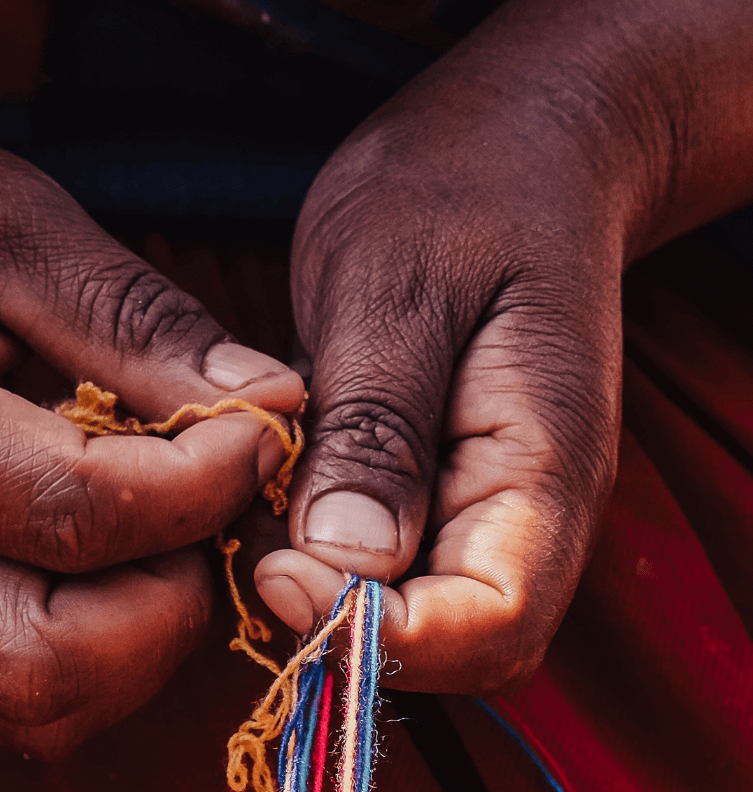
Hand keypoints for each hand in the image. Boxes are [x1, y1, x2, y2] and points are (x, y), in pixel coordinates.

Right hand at [0, 105, 302, 754]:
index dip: (204, 486)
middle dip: (172, 602)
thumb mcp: (6, 223)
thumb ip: (135, 323)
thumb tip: (266, 403)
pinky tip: (103, 548)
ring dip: (136, 638)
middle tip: (211, 501)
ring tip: (165, 525)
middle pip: (46, 668)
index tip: (260, 429)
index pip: (76, 517)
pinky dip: (86, 643)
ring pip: (28, 706)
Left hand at [256, 0, 752, 692]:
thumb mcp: (397, 289)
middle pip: (461, 646)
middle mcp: (531, 505)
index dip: (378, 631)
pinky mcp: (449, 481)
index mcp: (544, 461)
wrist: (518, 146)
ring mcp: (494, 499)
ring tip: (253, 519)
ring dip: (334, 597)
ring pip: (424, 616)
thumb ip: (378, 427)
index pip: (490, 623)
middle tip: (247, 555)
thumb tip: (345, 564)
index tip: (272, 573)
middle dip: (350, 630)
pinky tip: (271, 498)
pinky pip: (397, 561)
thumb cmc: (460, 191)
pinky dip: (331, 556)